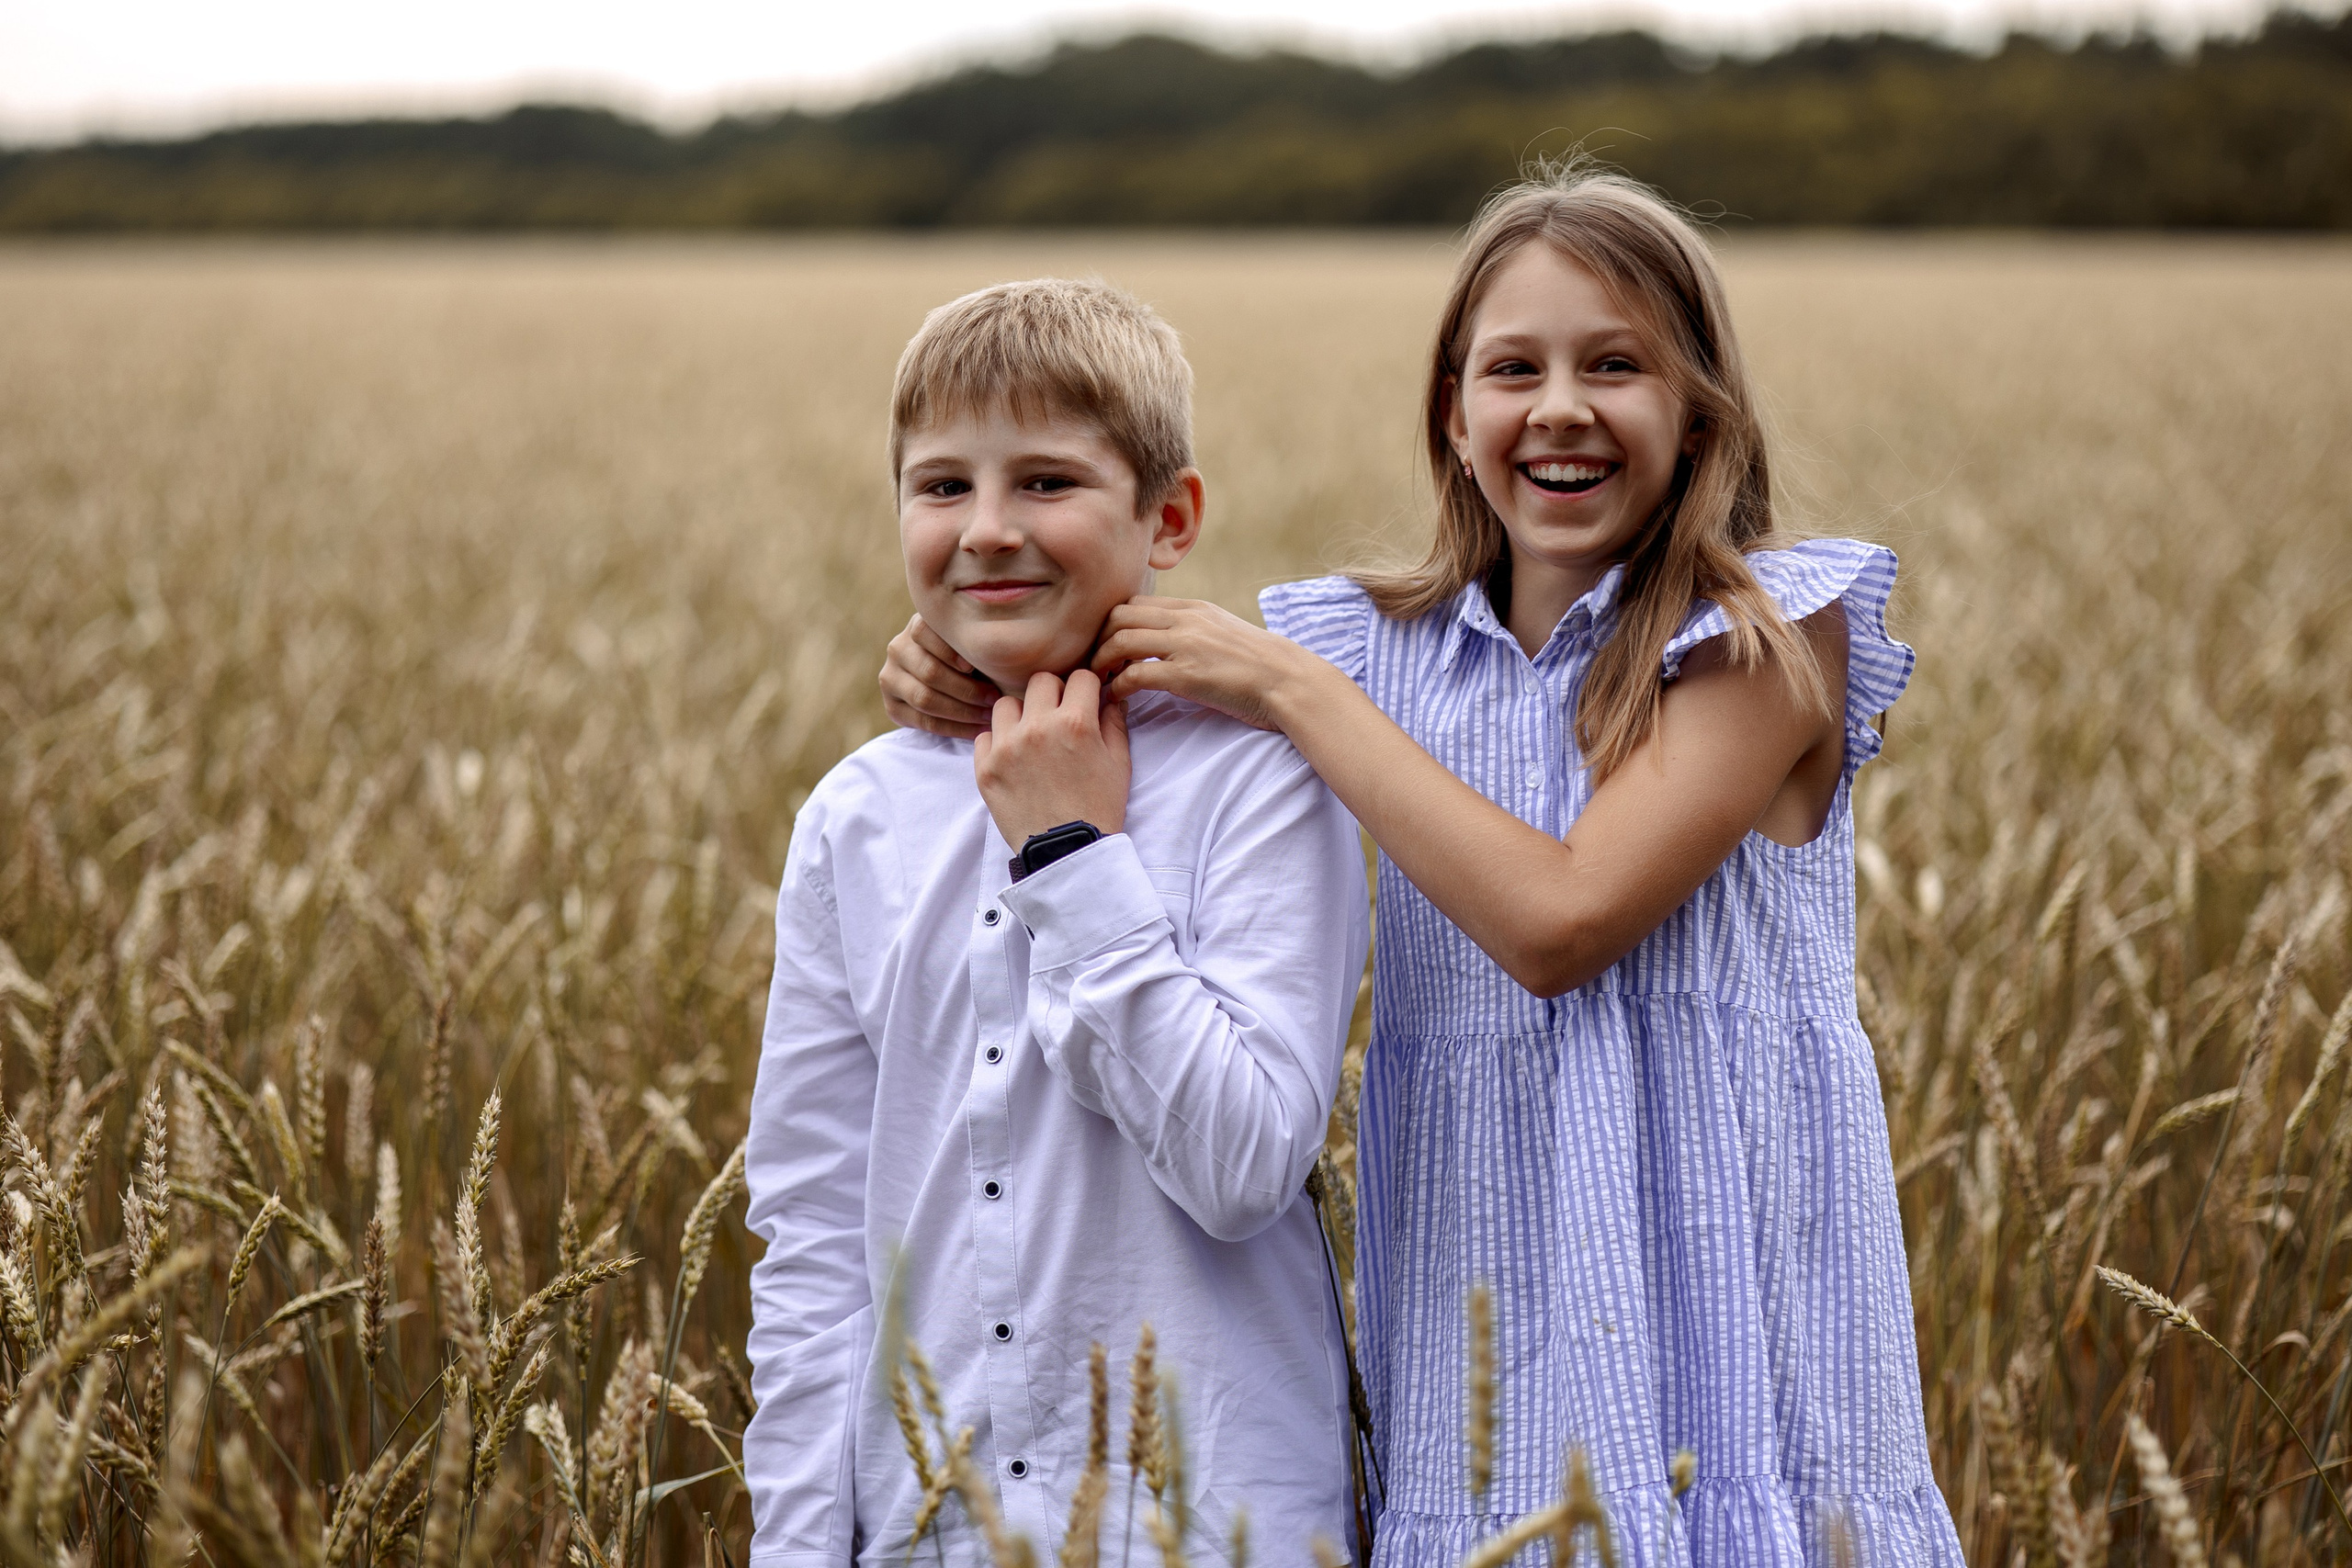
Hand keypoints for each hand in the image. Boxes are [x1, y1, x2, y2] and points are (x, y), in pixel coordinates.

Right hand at [881, 614, 999, 739]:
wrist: (949, 680)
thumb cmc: (973, 656)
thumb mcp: (972, 643)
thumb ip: (977, 641)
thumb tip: (1000, 647)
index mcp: (917, 626)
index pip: (922, 632)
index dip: (948, 650)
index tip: (973, 665)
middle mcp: (898, 649)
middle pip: (929, 672)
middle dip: (966, 689)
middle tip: (994, 698)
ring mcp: (890, 678)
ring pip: (925, 698)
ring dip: (962, 711)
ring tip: (989, 716)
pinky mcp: (892, 706)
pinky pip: (924, 721)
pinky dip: (954, 728)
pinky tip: (976, 730)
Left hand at [973, 670, 1129, 846]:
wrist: (1067, 852)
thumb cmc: (1098, 809)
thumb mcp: (1119, 765)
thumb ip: (1114, 724)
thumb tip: (1109, 699)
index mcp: (1076, 722)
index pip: (1080, 677)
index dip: (1086, 689)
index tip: (1084, 701)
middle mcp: (1038, 727)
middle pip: (1040, 681)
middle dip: (1053, 693)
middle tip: (1057, 715)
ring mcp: (1007, 747)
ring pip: (1006, 703)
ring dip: (1021, 714)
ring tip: (1030, 736)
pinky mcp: (985, 768)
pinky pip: (984, 736)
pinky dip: (997, 742)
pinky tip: (1013, 758)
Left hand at [1090, 596, 1333, 730]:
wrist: (1289, 681)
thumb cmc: (1259, 666)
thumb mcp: (1224, 631)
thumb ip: (1194, 629)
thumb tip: (1168, 636)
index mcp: (1193, 608)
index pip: (1134, 602)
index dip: (1111, 623)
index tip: (1105, 646)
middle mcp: (1186, 620)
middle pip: (1118, 615)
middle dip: (1098, 639)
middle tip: (1094, 664)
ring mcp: (1185, 645)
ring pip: (1120, 640)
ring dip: (1101, 662)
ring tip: (1098, 682)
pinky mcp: (1186, 676)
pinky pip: (1135, 676)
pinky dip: (1117, 688)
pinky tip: (1115, 700)